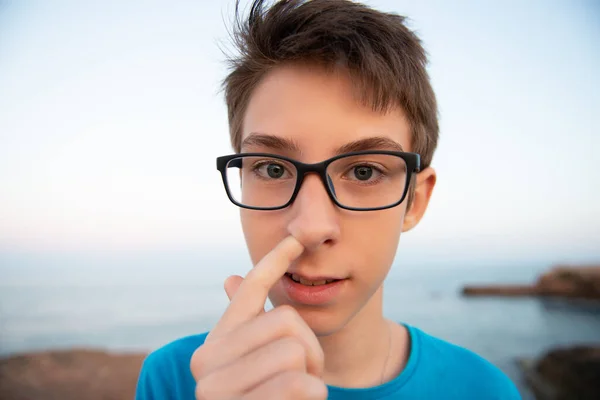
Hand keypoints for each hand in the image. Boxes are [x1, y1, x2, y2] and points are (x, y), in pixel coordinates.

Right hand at [190, 236, 326, 399]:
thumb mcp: (253, 367)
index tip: (296, 240)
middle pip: (286, 320)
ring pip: (295, 350)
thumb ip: (247, 330)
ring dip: (313, 377)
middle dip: (311, 350)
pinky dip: (315, 396)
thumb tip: (230, 279)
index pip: (250, 291)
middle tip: (306, 377)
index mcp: (213, 344)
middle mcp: (205, 360)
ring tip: (298, 396)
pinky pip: (301, 384)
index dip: (276, 262)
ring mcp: (216, 388)